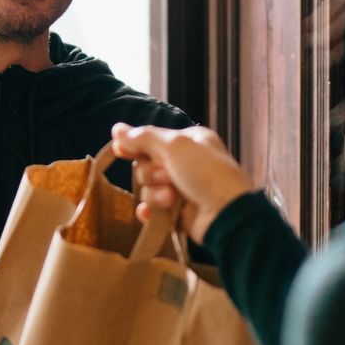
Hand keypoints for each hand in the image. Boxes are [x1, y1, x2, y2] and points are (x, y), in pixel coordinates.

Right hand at [111, 123, 256, 243]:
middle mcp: (186, 163)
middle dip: (152, 173)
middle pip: (147, 164)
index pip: (153, 139)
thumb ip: (144, 138)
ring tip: (173, 199)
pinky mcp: (178, 213)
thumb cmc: (207, 173)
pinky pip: (153, 209)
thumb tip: (117, 129)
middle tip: (167, 177)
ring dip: (156, 193)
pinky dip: (151, 211)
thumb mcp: (175, 146)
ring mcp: (182, 189)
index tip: (120, 150)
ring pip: (149, 188)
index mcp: (190, 142)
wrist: (226, 214)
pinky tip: (152, 214)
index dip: (134, 145)